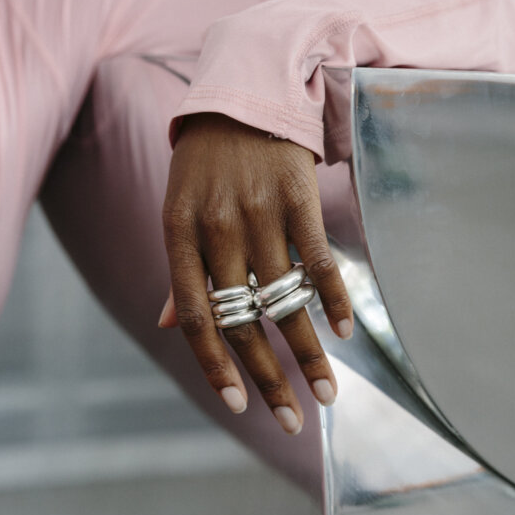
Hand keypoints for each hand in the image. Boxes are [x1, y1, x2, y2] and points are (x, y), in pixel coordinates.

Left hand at [160, 113, 352, 433]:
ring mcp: (260, 213)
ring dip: (310, 355)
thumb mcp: (179, 213)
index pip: (195, 317)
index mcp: (179, 235)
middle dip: (270, 378)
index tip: (237, 405)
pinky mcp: (298, 198)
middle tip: (293, 421)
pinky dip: (334, 301)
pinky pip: (319, 262)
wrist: (243, 94)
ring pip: (286, 302)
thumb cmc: (206, 166)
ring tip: (329, 394)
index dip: (215, 366)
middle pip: (244, 321)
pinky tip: (346, 333)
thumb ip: (179, 270)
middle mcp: (218, 229)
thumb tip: (167, 325)